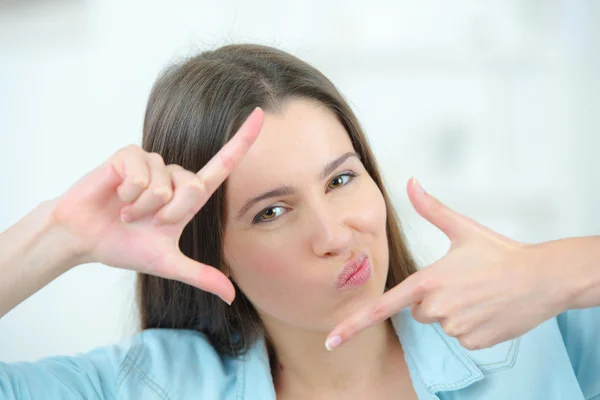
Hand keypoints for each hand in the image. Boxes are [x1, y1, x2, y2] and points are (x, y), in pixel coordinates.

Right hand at [49, 108, 263, 304]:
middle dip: (170, 214)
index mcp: (188, 196)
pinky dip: (128, 195)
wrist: (84, 239)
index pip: (223, 164)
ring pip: (165, 184)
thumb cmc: (125, 246)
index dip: (243, 141)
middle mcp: (174, 175)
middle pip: (195, 187)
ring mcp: (152, 163)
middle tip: (145, 222)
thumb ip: (201, 276)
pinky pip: (140, 175)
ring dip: (143, 208)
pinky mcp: (129, 155)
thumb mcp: (168, 264)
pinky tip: (116, 196)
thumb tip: (232, 296)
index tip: (260, 114)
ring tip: (127, 211)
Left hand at [325, 178, 568, 350]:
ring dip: (452, 311)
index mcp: (428, 281)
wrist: (542, 279)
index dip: (353, 323)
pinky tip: (487, 308)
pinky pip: (459, 336)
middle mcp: (437, 308)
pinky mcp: (473, 342)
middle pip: (417, 310)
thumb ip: (431, 208)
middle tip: (460, 282)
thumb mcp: (463, 228)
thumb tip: (411, 182)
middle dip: (432, 299)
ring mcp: (455, 327)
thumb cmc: (500, 253)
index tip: (331, 339)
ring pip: (439, 322)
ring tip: (478, 293)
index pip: (382, 306)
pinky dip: (469, 325)